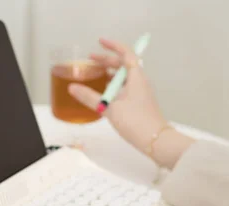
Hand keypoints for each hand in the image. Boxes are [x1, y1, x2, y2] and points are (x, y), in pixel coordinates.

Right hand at [68, 38, 167, 153]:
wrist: (156, 141)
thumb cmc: (136, 121)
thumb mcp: (110, 109)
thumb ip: (90, 98)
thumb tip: (72, 88)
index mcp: (136, 77)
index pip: (126, 53)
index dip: (113, 46)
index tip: (100, 42)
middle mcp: (140, 82)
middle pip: (124, 64)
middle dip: (108, 59)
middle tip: (91, 60)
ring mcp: (141, 93)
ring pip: (124, 77)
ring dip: (110, 73)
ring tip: (96, 74)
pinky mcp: (139, 103)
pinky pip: (125, 88)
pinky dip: (114, 85)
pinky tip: (104, 93)